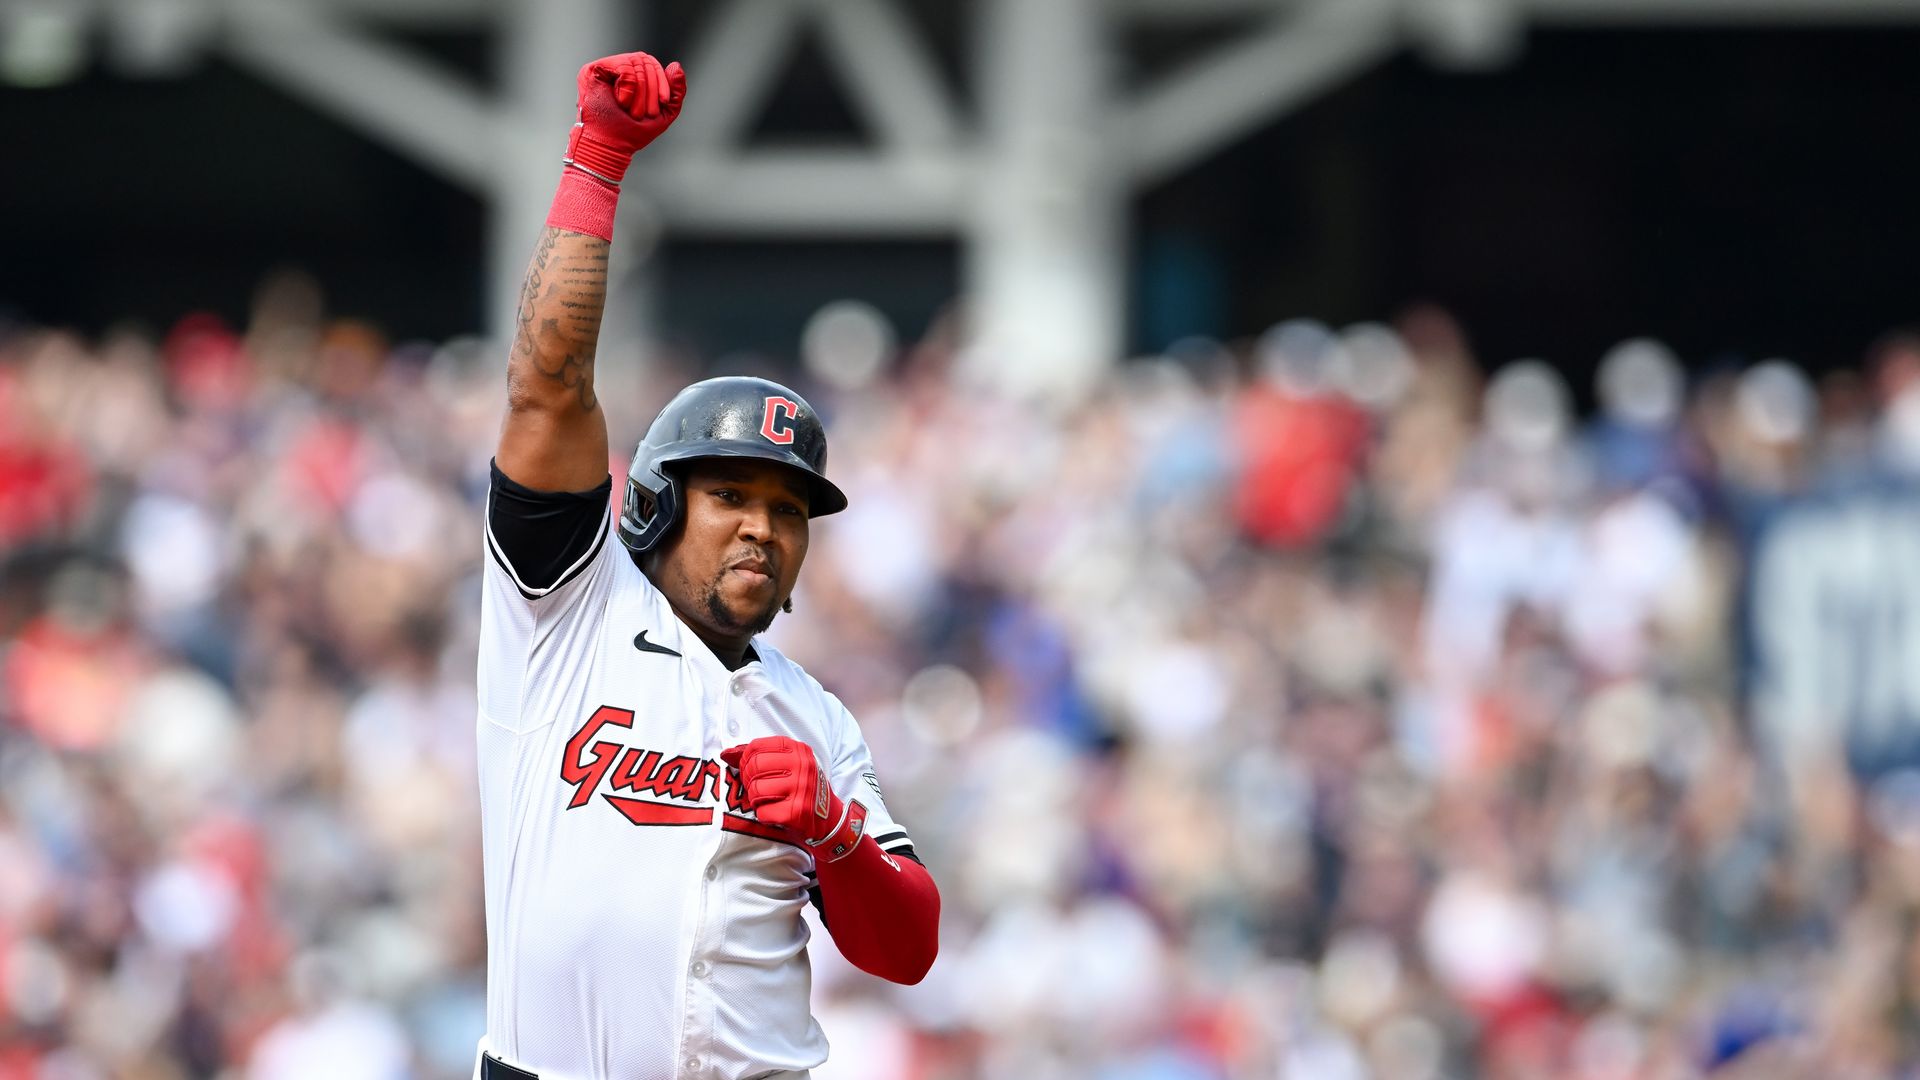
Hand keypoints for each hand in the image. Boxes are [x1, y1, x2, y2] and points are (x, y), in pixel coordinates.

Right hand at [565, 51, 686, 184]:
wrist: (610, 147)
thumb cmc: (632, 133)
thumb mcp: (663, 113)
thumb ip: (676, 92)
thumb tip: (676, 65)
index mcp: (632, 76)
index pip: (651, 64)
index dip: (662, 80)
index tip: (663, 101)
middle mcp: (617, 69)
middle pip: (645, 61)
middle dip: (651, 89)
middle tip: (643, 112)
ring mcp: (604, 68)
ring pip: (634, 62)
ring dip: (640, 91)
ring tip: (632, 111)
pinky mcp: (593, 69)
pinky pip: (623, 66)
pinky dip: (629, 85)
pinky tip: (622, 101)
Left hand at [722, 736, 867, 860]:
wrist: (828, 818)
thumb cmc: (801, 788)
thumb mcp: (788, 764)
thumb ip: (758, 756)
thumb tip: (725, 754)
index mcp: (798, 750)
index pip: (756, 747)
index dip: (745, 760)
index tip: (749, 769)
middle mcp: (802, 766)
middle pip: (753, 767)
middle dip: (749, 780)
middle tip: (757, 788)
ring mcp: (801, 789)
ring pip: (756, 790)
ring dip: (756, 800)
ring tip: (767, 801)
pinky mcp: (797, 812)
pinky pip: (763, 812)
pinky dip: (764, 816)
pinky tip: (775, 813)